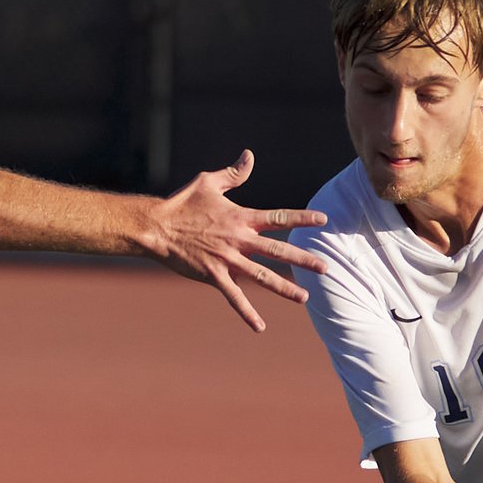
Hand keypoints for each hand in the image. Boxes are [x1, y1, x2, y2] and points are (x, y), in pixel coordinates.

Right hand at [144, 151, 327, 330]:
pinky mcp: (214, 276)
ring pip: (263, 276)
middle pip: (278, 251)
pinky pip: (234, 297)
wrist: (157, 227)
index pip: (278, 218)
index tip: (323, 220)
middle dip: (303, 259)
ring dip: (285, 288)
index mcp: (241, 217)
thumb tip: (250, 155)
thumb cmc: (181, 203)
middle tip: (325, 268)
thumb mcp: (208, 182)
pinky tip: (260, 327)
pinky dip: (247, 312)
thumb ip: (233, 173)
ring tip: (305, 297)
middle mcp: (239, 240)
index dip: (302, 218)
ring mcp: (227, 260)